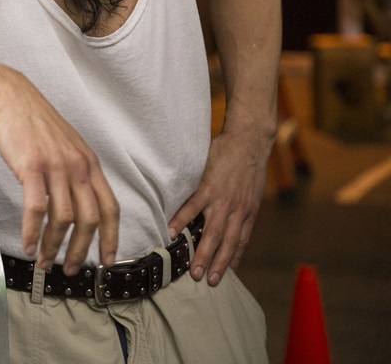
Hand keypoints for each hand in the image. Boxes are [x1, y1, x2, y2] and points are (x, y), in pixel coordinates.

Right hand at [0, 68, 119, 273]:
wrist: (10, 97)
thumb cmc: (34, 123)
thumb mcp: (66, 146)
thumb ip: (75, 173)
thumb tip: (77, 204)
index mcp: (89, 163)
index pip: (109, 208)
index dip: (110, 238)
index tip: (105, 260)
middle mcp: (78, 166)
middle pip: (89, 219)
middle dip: (80, 251)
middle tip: (69, 268)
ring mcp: (56, 166)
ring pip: (62, 218)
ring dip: (53, 246)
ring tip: (44, 261)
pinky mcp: (32, 167)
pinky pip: (36, 208)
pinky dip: (32, 232)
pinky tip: (28, 243)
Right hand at [167, 128, 268, 285]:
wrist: (250, 141)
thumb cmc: (248, 164)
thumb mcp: (252, 190)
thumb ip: (243, 206)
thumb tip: (234, 218)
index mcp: (247, 212)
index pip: (240, 241)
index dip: (233, 258)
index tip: (225, 273)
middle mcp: (236, 211)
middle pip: (226, 243)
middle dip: (218, 264)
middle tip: (208, 282)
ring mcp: (222, 200)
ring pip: (212, 232)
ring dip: (203, 253)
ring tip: (194, 270)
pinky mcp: (209, 186)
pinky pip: (193, 207)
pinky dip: (183, 220)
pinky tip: (172, 231)